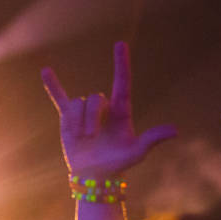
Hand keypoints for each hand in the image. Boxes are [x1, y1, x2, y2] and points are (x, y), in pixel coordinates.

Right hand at [42, 41, 175, 179]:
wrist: (94, 175)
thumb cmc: (118, 164)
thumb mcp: (136, 152)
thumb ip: (152, 139)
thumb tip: (175, 130)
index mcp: (121, 111)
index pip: (122, 83)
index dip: (121, 64)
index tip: (120, 44)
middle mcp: (104, 108)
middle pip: (95, 99)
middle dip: (91, 118)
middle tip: (91, 137)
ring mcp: (85, 112)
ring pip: (79, 103)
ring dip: (79, 122)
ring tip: (82, 138)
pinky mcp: (69, 117)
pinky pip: (60, 98)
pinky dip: (52, 86)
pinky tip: (45, 71)